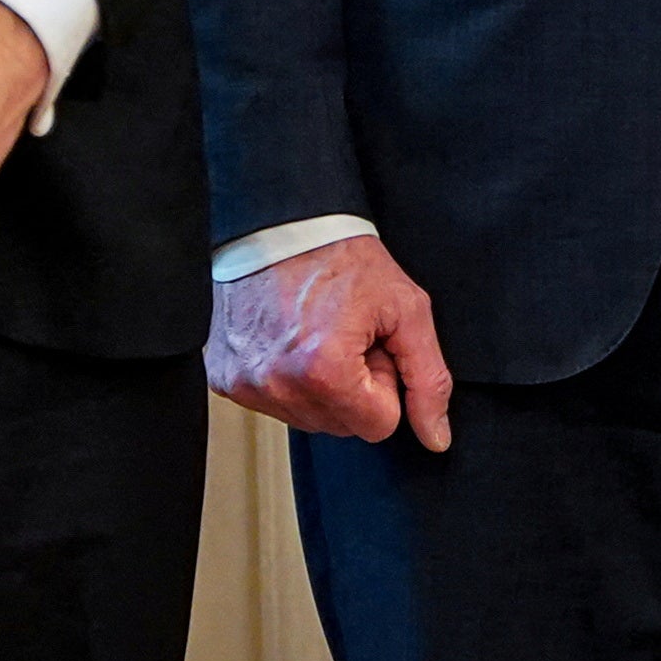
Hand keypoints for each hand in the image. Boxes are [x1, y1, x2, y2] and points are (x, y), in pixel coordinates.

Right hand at [204, 233, 455, 448]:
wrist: (280, 223)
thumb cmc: (342, 258)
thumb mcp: (406, 309)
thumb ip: (428, 379)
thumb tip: (436, 437)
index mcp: (324, 372)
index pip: (378, 425)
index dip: (384, 381)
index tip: (370, 342)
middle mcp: (277, 386)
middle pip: (342, 426)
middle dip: (353, 387)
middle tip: (344, 333)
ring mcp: (245, 385)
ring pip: (308, 419)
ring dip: (321, 385)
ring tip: (316, 333)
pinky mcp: (225, 379)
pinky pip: (274, 404)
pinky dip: (288, 379)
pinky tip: (288, 339)